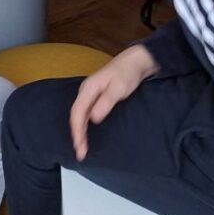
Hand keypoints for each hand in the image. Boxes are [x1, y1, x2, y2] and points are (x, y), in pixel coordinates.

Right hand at [69, 45, 158, 159]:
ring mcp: (90, 93)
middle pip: (76, 115)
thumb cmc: (128, 73)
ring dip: (80, 131)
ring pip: (80, 114)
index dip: (77, 132)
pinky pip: (85, 112)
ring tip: (82, 147)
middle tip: (81, 153)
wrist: (137, 61)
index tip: (80, 147)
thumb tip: (93, 119)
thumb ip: (105, 103)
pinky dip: (84, 124)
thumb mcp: (119, 88)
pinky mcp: (96, 95)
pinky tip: (87, 133)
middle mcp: (86, 91)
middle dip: (77, 135)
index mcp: (88, 88)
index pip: (77, 113)